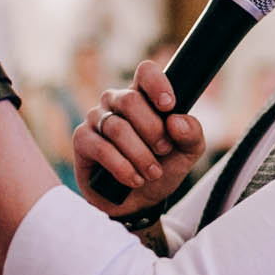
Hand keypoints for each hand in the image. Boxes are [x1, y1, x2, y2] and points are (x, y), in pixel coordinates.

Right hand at [75, 59, 206, 214]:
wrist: (139, 202)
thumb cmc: (161, 168)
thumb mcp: (186, 153)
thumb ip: (191, 134)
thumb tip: (177, 121)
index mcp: (143, 96)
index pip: (146, 72)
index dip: (157, 84)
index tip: (169, 106)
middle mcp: (117, 101)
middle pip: (131, 101)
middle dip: (153, 130)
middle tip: (164, 150)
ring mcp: (97, 119)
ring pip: (117, 127)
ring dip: (140, 155)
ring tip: (153, 173)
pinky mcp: (82, 140)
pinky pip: (101, 148)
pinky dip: (122, 167)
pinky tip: (135, 179)